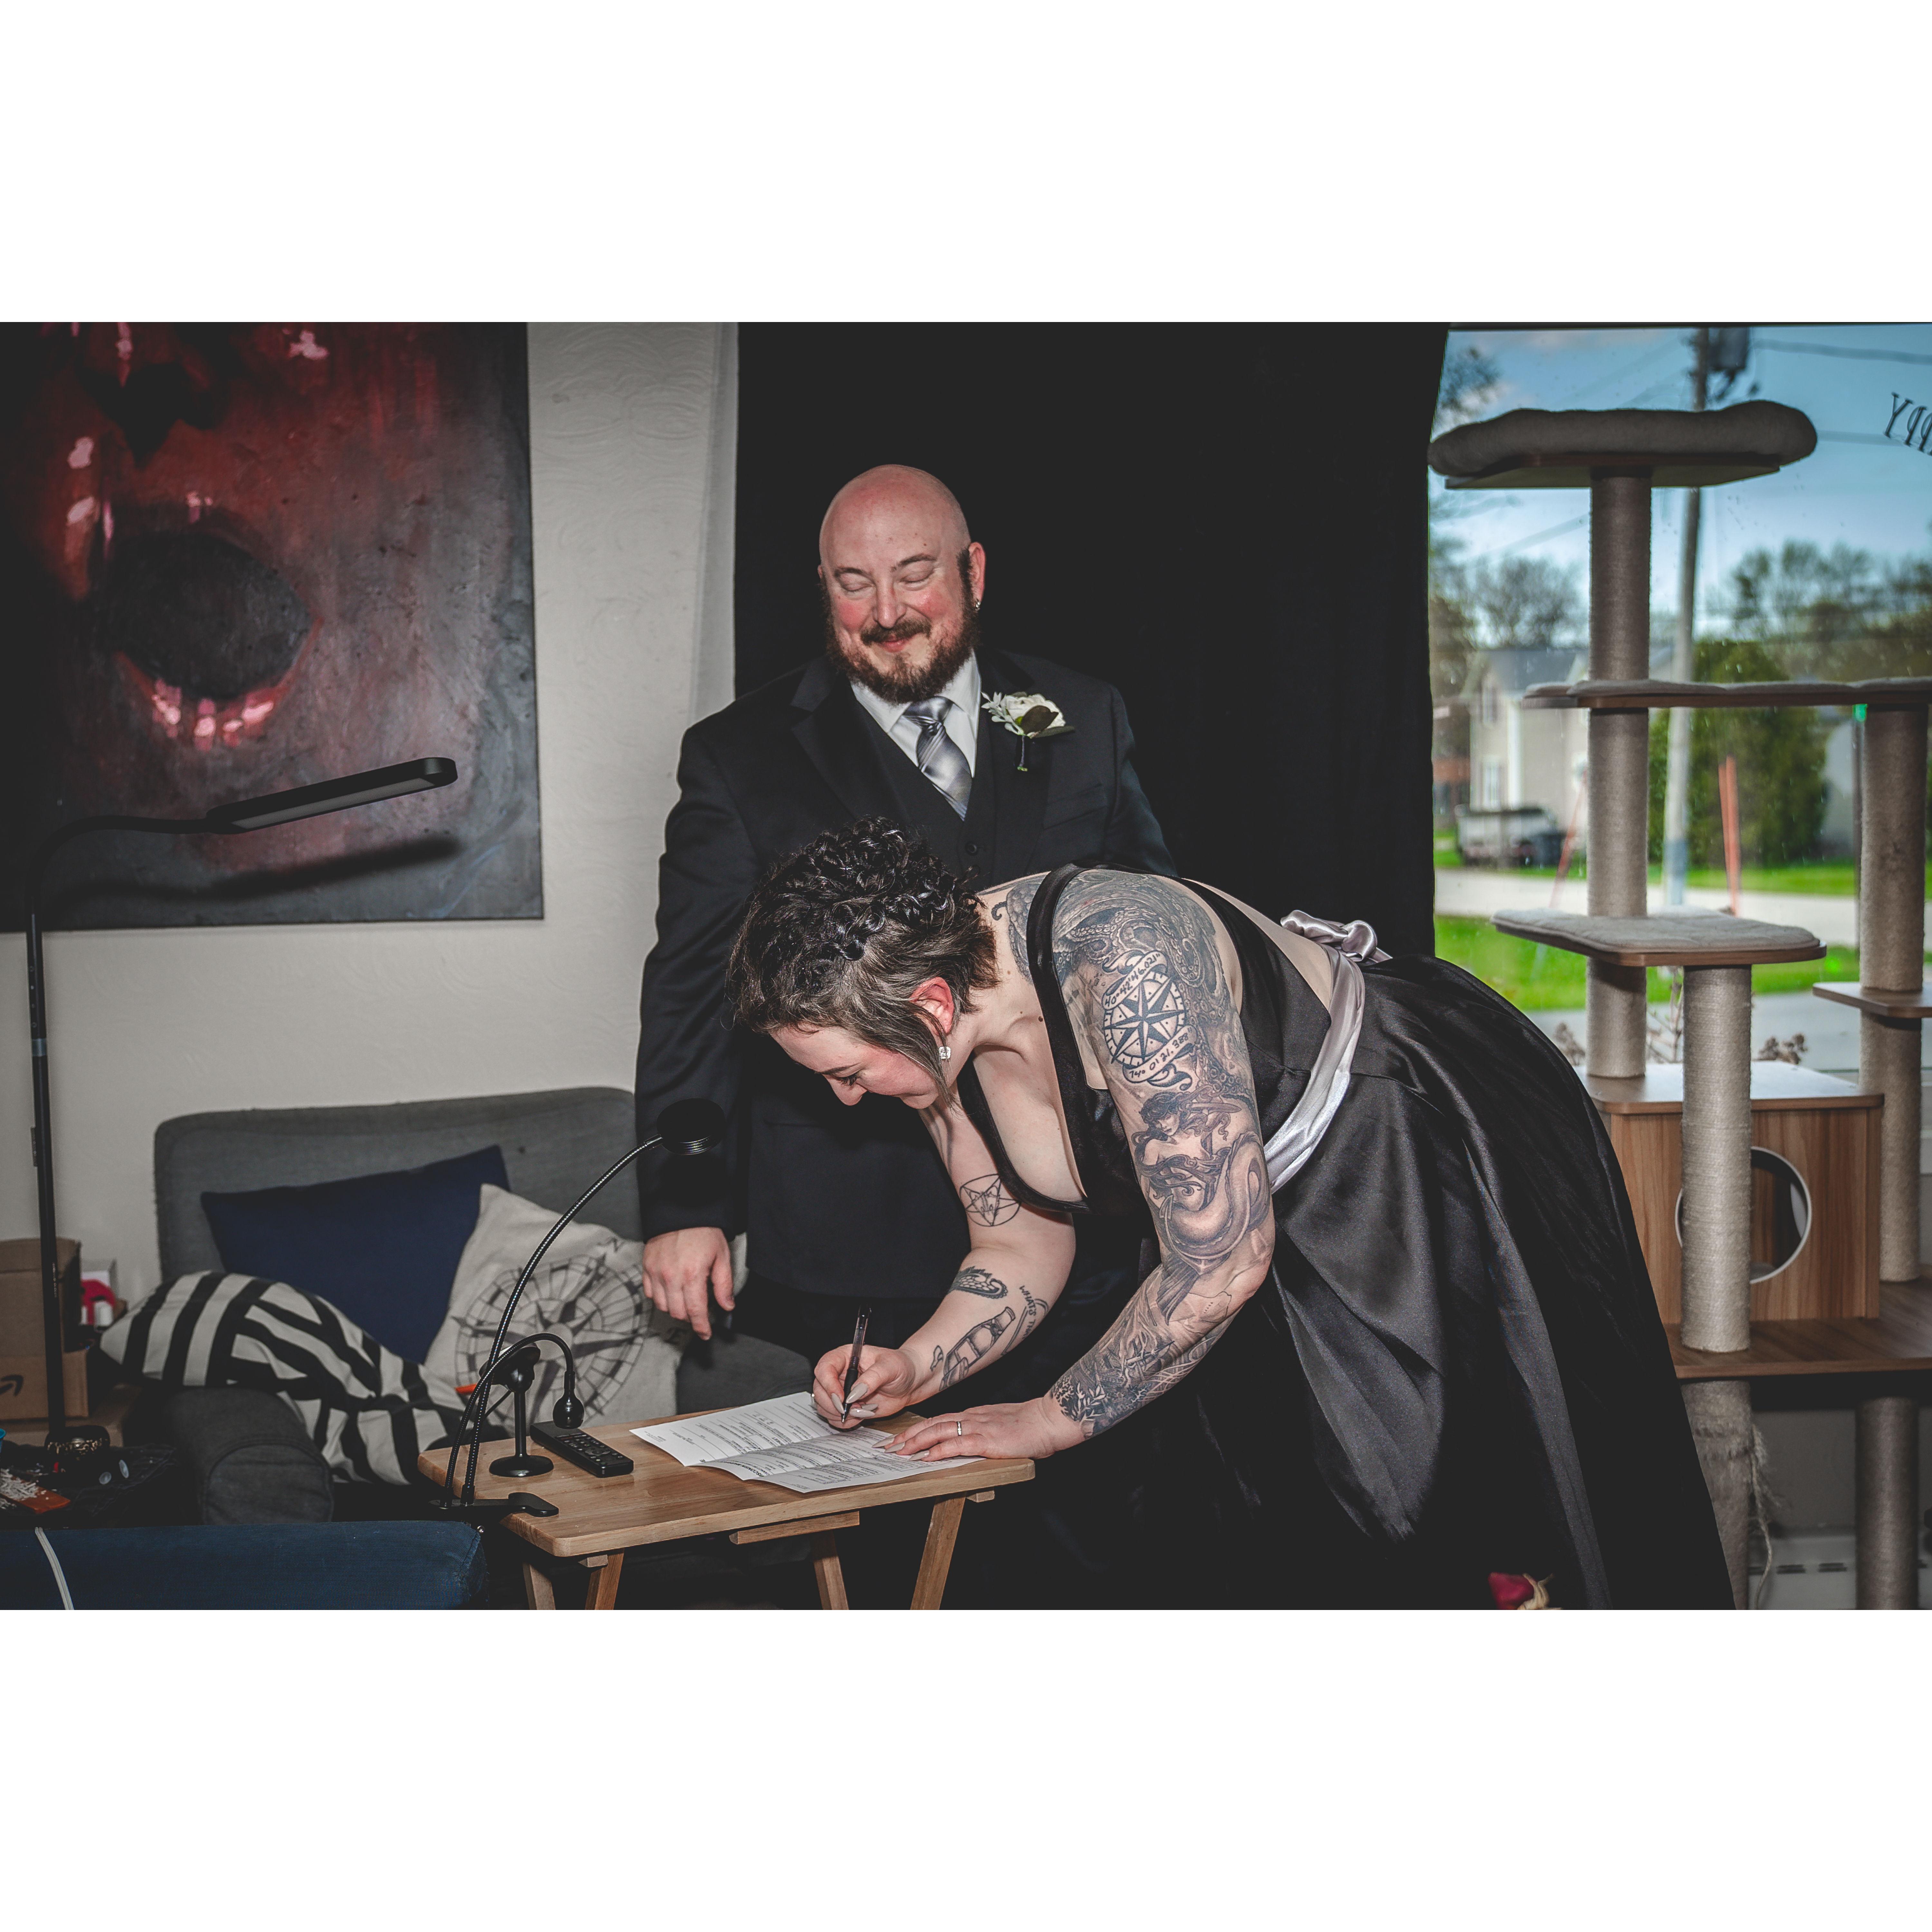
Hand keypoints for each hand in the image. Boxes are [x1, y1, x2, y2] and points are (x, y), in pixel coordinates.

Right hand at [640, 1226, 732, 1340]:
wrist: (682, 1209)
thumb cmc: (703, 1231)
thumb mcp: (721, 1257)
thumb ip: (723, 1285)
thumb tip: (727, 1306)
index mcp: (692, 1275)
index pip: (695, 1311)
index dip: (701, 1327)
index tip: (705, 1333)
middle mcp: (671, 1276)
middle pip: (678, 1312)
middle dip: (690, 1316)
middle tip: (699, 1309)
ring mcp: (656, 1272)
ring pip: (662, 1305)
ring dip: (675, 1307)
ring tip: (685, 1297)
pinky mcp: (646, 1266)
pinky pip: (650, 1292)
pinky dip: (660, 1296)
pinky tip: (670, 1289)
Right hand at [812, 1344, 919, 1428]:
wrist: (910, 1382)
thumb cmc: (901, 1367)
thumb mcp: (890, 1367)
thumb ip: (872, 1378)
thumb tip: (854, 1394)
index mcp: (845, 1356)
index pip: (824, 1367)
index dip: (829, 1384)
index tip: (842, 1398)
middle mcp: (839, 1373)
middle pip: (819, 1389)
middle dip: (833, 1404)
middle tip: (853, 1409)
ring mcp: (841, 1390)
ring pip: (824, 1406)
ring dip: (840, 1414)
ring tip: (863, 1410)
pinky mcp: (846, 1406)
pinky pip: (834, 1417)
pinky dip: (846, 1421)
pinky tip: (863, 1415)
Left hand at [887, 1396, 1083, 1462]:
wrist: (1050, 1419)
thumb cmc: (1031, 1425)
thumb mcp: (1001, 1426)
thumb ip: (984, 1432)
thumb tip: (970, 1442)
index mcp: (974, 1415)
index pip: (938, 1421)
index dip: (917, 1429)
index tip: (900, 1438)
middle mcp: (971, 1418)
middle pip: (931, 1424)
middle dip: (907, 1435)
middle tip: (887, 1446)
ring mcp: (978, 1427)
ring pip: (938, 1431)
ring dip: (916, 1442)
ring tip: (898, 1451)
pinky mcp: (986, 1440)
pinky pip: (956, 1444)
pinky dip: (937, 1450)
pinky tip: (925, 1457)